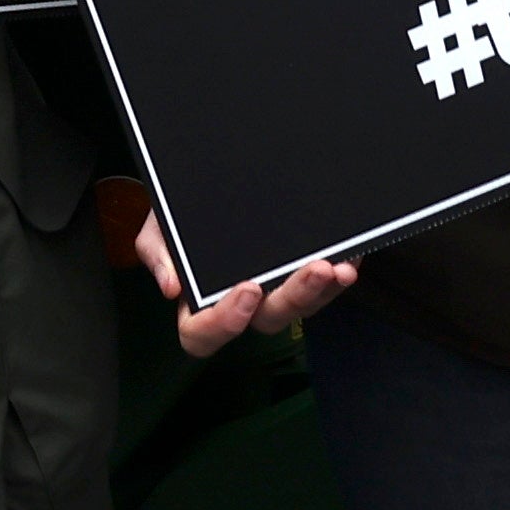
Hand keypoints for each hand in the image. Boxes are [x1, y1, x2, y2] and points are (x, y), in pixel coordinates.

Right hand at [106, 180, 353, 356]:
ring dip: (323, 290)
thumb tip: (172, 288)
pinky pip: (327, 284)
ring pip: (303, 305)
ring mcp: (276, 289)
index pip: (203, 335)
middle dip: (295, 297)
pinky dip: (341, 273)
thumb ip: (158, 252)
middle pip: (268, 320)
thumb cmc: (178, 213)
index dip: (224, 323)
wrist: (209, 174)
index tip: (246, 289)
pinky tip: (351, 257)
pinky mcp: (304, 272)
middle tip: (314, 269)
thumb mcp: (159, 224)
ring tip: (338, 266)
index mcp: (200, 303)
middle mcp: (243, 303)